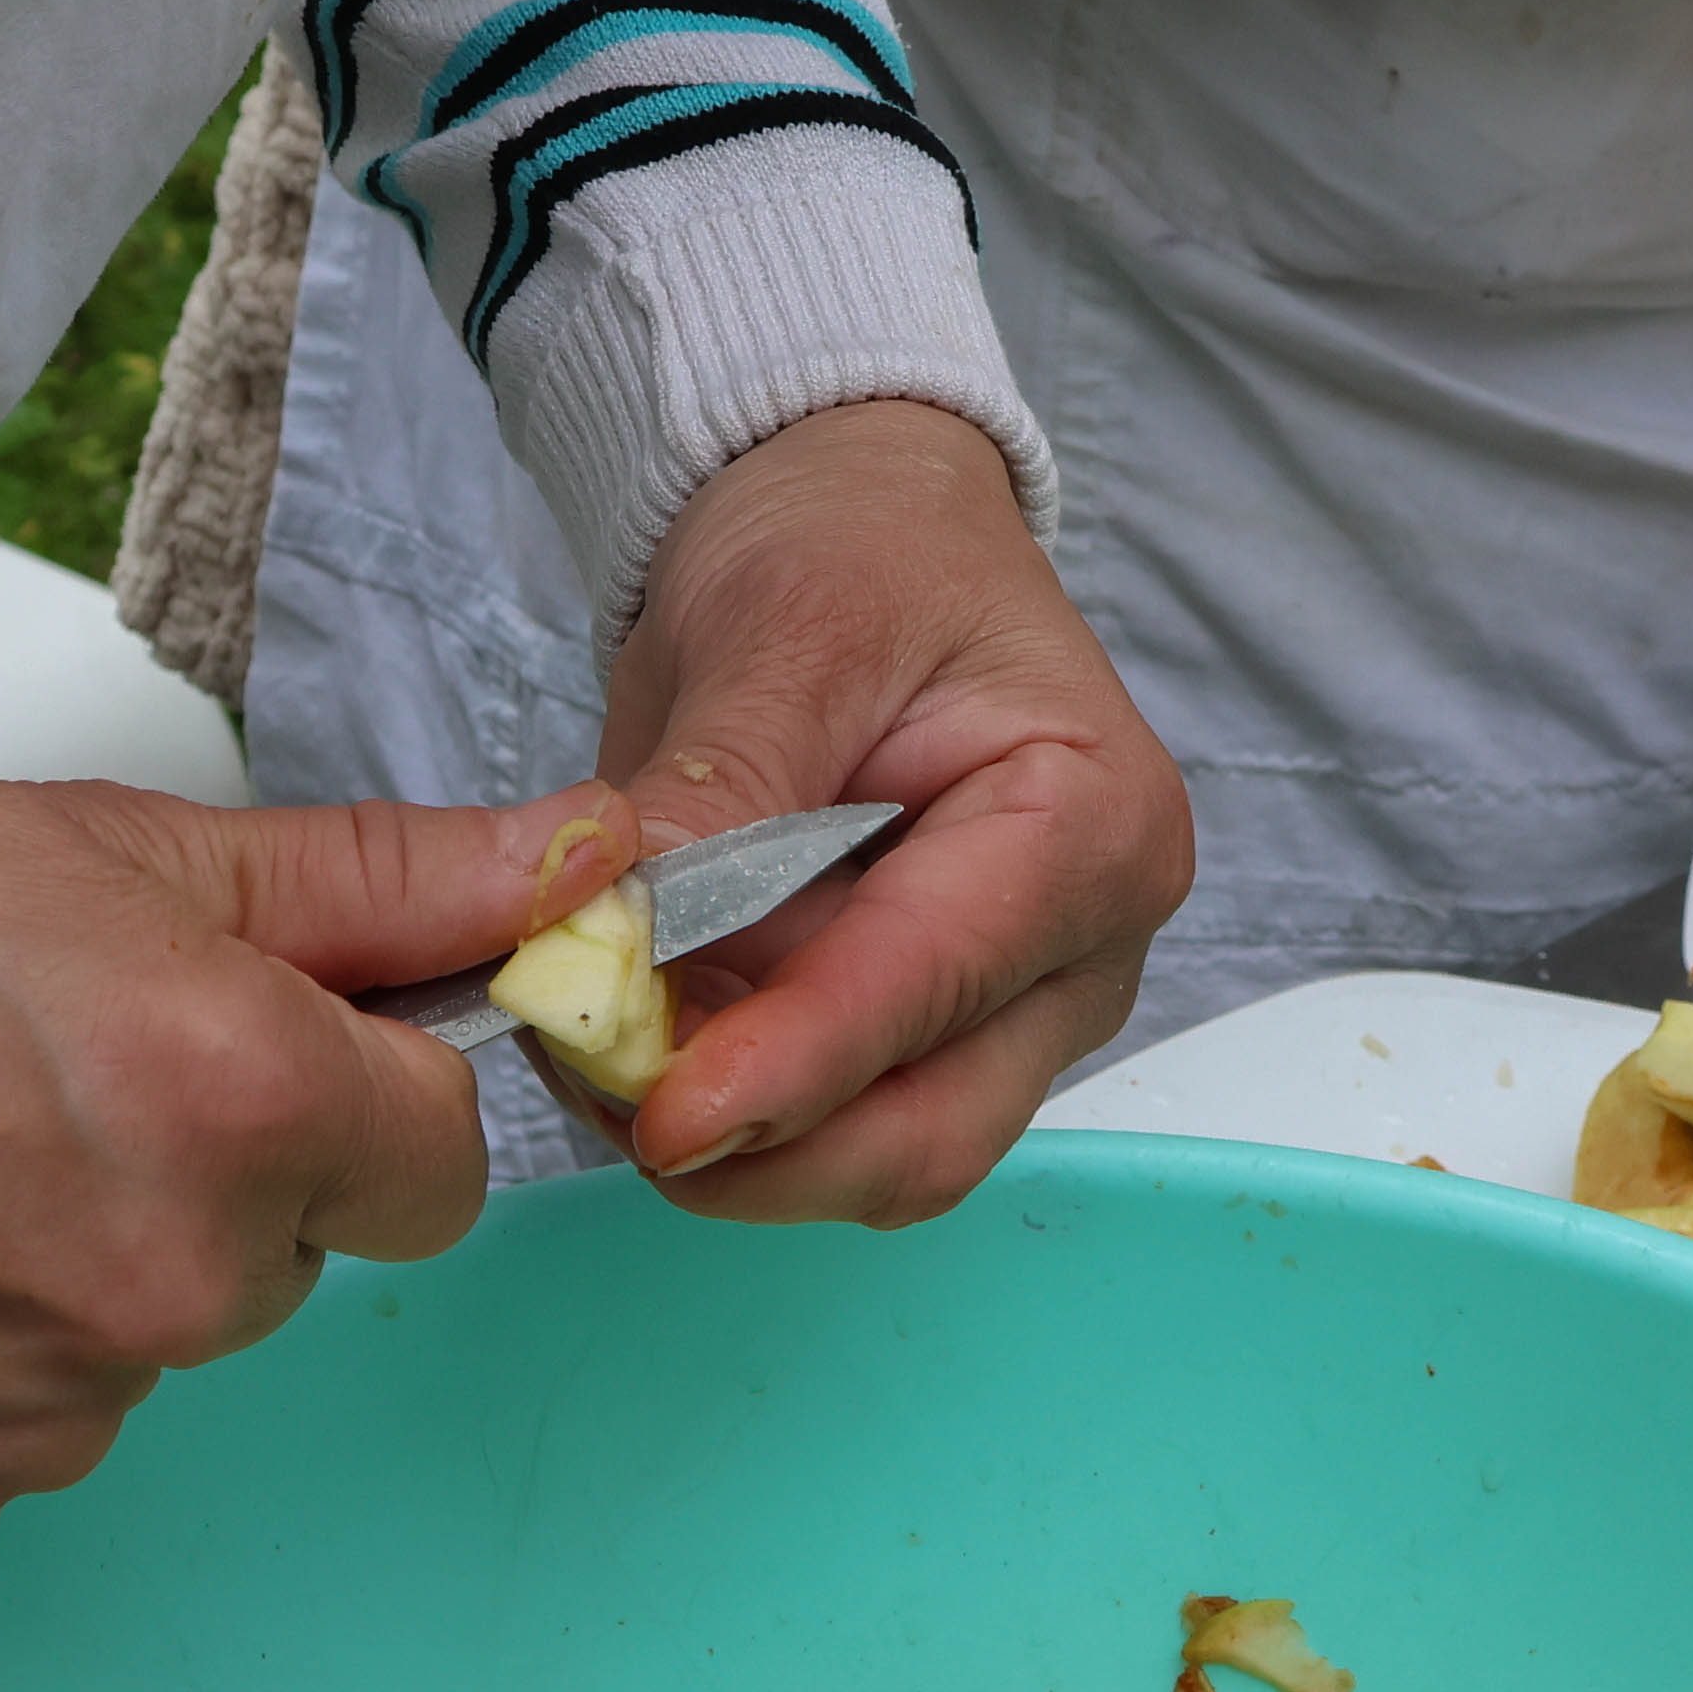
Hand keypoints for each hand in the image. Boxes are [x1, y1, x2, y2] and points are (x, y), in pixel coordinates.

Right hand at [0, 765, 634, 1572]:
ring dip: (55, 1277)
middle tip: (10, 1078)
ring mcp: (34, 1426)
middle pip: (277, 1263)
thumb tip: (587, 868)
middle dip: (194, 1180)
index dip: (341, 1092)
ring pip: (131, 1353)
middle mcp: (166, 1296)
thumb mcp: (104, 844)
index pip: (432, 1160)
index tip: (222, 1046)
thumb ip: (379, 885)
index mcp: (244, 1114)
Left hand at [588, 399, 1188, 1224]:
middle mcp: (1083, 951)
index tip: (663, 1114)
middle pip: (930, 1131)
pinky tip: (641, 1036)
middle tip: (599, 1088)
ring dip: (730, 1145)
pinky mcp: (938, 1040)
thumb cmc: (858, 550)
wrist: (859, 533)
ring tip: (598, 1042)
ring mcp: (1018, 1011)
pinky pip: (833, 1127)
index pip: (933, 983)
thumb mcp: (785, 624)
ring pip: (876, 1158)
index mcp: (1094, 825)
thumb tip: (627, 936)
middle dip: (761, 1145)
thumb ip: (721, 789)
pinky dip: (728, 1112)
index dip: (794, 1063)